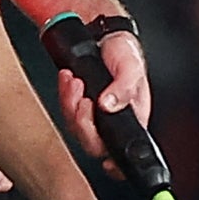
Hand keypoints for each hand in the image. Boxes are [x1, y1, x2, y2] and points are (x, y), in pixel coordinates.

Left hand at [55, 27, 153, 165]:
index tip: (107, 163)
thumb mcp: (131, 65)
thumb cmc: (124, 51)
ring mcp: (94, 116)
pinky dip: (65, 94)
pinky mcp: (77, 106)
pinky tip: (70, 78)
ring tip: (76, 80)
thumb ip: (124, 86)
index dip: (116, 165)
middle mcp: (113, 122)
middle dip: (83, 122)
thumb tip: (111, 105)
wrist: (102, 34)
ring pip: (75, 128)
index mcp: (133, 118)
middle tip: (85, 98)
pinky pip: (65, 111)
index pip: (125, 152)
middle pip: (93, 144)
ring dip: (71, 103)